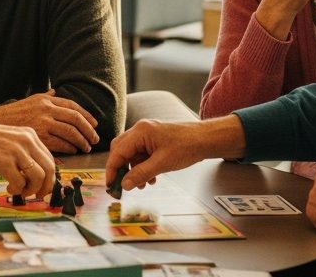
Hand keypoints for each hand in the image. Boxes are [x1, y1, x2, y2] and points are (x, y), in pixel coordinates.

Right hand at [0, 89, 97, 152]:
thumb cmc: (11, 114)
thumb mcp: (29, 100)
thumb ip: (44, 97)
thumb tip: (55, 92)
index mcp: (46, 100)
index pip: (72, 106)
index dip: (87, 116)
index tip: (94, 124)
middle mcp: (45, 110)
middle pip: (75, 119)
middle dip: (88, 131)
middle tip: (94, 139)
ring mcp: (41, 124)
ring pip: (69, 133)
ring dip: (81, 142)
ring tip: (85, 147)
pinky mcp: (38, 137)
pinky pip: (59, 144)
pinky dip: (69, 149)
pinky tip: (72, 151)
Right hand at [0, 119, 55, 198]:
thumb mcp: (9, 140)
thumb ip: (23, 153)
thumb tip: (33, 175)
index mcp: (29, 135)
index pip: (50, 158)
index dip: (50, 177)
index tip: (44, 186)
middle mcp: (26, 141)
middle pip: (50, 168)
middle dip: (46, 186)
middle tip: (38, 194)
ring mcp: (16, 151)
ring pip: (39, 177)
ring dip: (32, 190)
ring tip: (21, 191)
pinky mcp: (5, 162)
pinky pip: (20, 183)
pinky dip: (17, 190)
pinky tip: (9, 187)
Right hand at [104, 116, 239, 194]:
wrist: (205, 140)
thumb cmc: (187, 146)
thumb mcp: (162, 163)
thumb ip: (141, 174)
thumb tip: (125, 184)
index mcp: (140, 132)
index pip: (118, 151)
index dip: (112, 169)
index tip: (110, 184)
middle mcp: (140, 131)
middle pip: (121, 150)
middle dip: (121, 169)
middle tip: (122, 185)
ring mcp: (147, 135)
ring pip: (131, 154)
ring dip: (133, 170)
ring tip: (142, 184)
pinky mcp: (154, 141)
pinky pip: (141, 155)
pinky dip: (142, 167)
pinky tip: (151, 178)